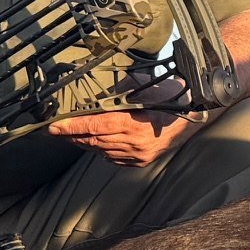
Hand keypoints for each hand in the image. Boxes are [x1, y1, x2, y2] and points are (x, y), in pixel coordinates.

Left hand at [49, 105, 202, 167]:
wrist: (195, 114)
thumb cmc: (169, 95)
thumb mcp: (143, 87)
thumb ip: (118, 93)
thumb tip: (96, 95)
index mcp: (132, 123)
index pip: (93, 126)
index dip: (71, 127)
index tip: (53, 127)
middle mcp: (133, 142)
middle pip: (94, 141)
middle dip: (73, 136)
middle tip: (57, 131)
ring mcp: (137, 155)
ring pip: (102, 151)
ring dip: (86, 144)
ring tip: (73, 137)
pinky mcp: (141, 161)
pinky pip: (114, 159)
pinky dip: (103, 151)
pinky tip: (97, 144)